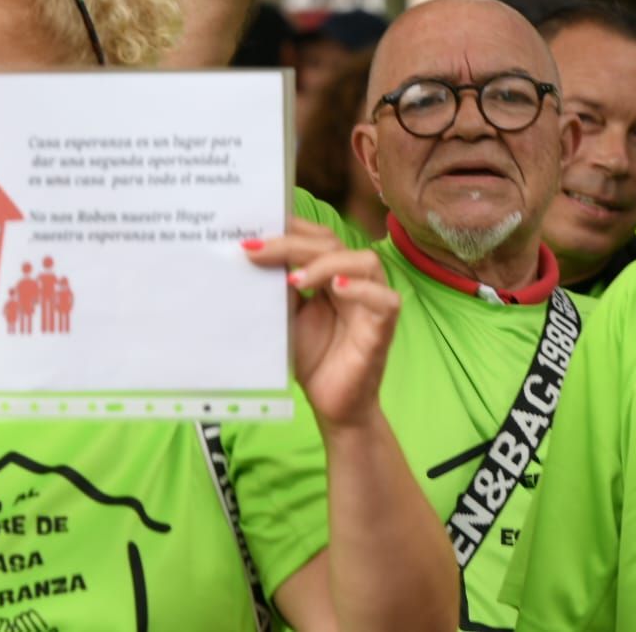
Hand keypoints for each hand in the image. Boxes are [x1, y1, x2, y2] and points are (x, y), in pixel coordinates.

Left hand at [243, 218, 399, 430]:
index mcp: (333, 273)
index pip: (316, 237)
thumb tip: (253, 255)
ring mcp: (373, 302)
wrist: (332, 406)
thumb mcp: (288, 317)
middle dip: (292, 244)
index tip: (251, 233)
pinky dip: (361, 289)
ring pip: (363, 261)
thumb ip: (279, 288)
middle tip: (255, 250)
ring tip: (294, 279)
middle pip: (333, 244)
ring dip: (326, 263)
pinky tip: (336, 288)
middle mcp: (356, 280)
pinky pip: (384, 299)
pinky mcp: (384, 327)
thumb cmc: (314, 359)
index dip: (288, 229)